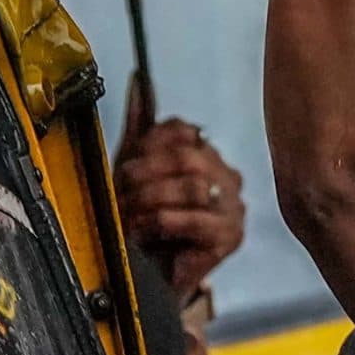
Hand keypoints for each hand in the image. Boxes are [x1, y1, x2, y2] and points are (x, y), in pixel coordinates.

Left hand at [115, 91, 245, 302]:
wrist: (151, 276)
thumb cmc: (144, 221)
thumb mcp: (137, 167)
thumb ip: (141, 125)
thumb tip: (139, 78)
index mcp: (208, 154)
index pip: (183, 131)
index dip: (149, 144)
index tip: (125, 164)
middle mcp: (228, 176)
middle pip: (188, 157)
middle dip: (146, 173)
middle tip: (120, 190)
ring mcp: (233, 207)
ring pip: (193, 186)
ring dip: (150, 200)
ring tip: (129, 214)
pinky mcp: (230, 237)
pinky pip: (196, 219)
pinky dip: (163, 222)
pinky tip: (146, 231)